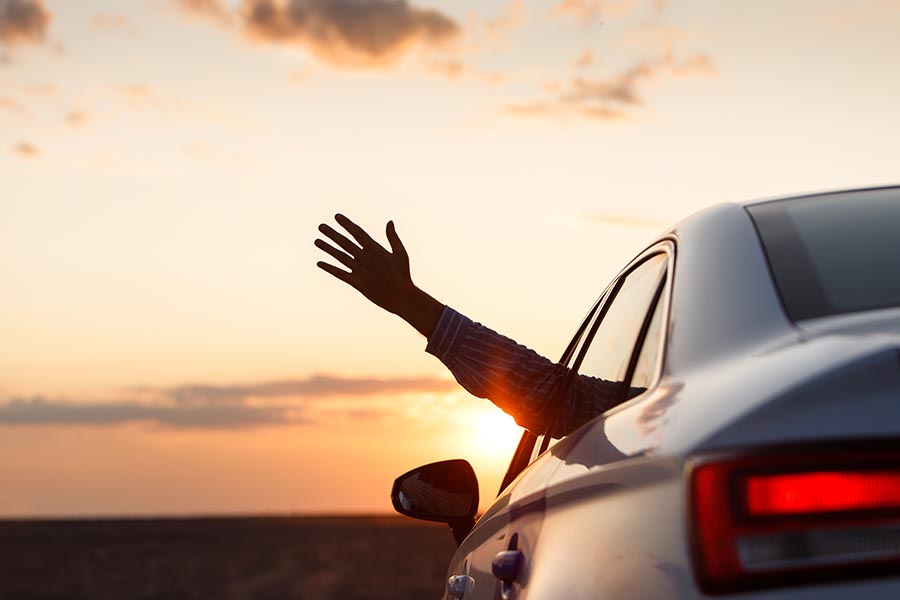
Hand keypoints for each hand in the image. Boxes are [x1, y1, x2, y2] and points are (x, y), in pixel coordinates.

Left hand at [315, 214, 441, 336]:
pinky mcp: (357, 283)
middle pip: (345, 243)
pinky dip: (330, 268)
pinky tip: (319, 263)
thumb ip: (393, 237)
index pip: (358, 233)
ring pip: (340, 257)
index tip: (336, 216)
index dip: (346, 224)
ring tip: (316, 241)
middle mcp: (366, 258)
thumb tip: (390, 221)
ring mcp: (360, 270)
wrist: (402, 297)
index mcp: (376, 250)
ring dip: (327, 248)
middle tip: (321, 226)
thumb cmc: (402, 275)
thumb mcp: (400, 253)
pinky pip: (340, 274)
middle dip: (332, 234)